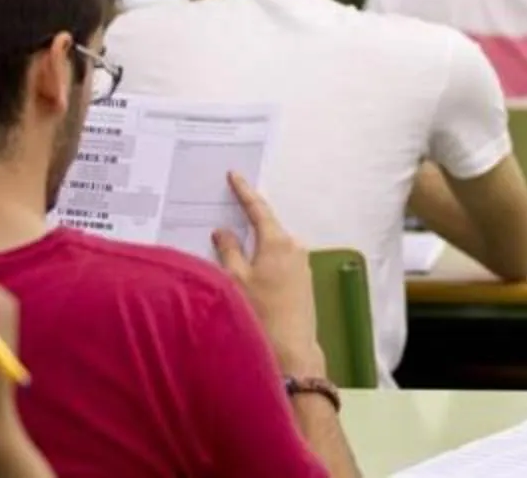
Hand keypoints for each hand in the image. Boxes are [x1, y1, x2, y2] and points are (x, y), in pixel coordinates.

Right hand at [212, 173, 326, 377]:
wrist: (292, 351)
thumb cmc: (260, 313)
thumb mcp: (235, 280)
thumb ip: (228, 251)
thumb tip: (222, 231)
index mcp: (278, 241)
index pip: (258, 209)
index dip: (244, 191)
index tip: (235, 175)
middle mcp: (295, 247)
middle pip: (266, 228)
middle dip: (247, 221)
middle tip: (226, 211)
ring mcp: (302, 265)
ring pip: (272, 246)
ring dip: (255, 245)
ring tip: (232, 245)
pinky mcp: (304, 281)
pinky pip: (279, 261)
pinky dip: (263, 259)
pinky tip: (249, 269)